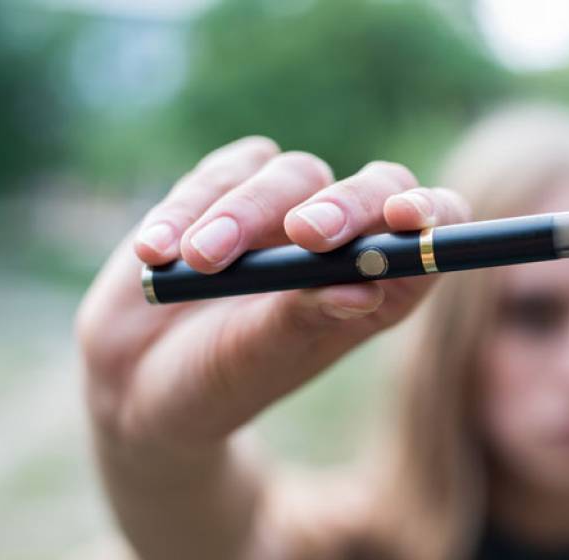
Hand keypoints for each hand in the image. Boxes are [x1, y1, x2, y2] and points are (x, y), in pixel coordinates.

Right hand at [76, 136, 471, 451]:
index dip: (429, 215)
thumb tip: (364, 286)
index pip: (430, 231)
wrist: (138, 382)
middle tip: (305, 234)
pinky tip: (157, 251)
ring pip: (290, 174)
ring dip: (242, 214)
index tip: (404, 220)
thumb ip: (304, 316)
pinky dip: (188, 207)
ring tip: (200, 261)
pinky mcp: (223, 191)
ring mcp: (282, 210)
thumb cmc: (219, 382)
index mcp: (377, 286)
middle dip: (342, 205)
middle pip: (372, 187)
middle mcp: (340, 242)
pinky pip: (220, 174)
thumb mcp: (261, 357)